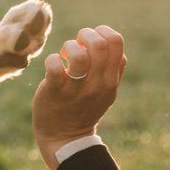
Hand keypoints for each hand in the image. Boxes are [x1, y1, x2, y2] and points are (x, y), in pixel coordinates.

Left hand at [33, 25, 124, 169]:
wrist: (65, 138)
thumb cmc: (84, 108)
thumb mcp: (107, 91)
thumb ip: (112, 67)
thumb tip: (109, 39)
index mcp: (111, 80)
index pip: (116, 42)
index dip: (102, 32)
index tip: (91, 41)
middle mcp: (97, 84)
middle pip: (99, 44)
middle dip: (85, 34)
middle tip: (77, 44)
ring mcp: (76, 89)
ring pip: (78, 55)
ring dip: (69, 46)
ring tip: (65, 55)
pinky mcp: (54, 91)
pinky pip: (55, 66)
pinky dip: (52, 59)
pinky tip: (53, 65)